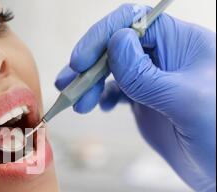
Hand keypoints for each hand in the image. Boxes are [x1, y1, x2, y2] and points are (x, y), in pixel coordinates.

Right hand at [55, 4, 215, 191]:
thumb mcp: (185, 102)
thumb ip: (147, 75)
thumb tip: (116, 42)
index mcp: (182, 45)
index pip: (134, 23)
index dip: (103, 36)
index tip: (80, 62)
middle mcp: (166, 58)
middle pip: (117, 45)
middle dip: (89, 64)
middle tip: (68, 87)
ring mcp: (155, 80)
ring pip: (113, 68)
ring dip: (89, 82)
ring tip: (77, 103)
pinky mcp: (147, 101)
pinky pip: (117, 90)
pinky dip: (102, 96)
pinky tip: (98, 107)